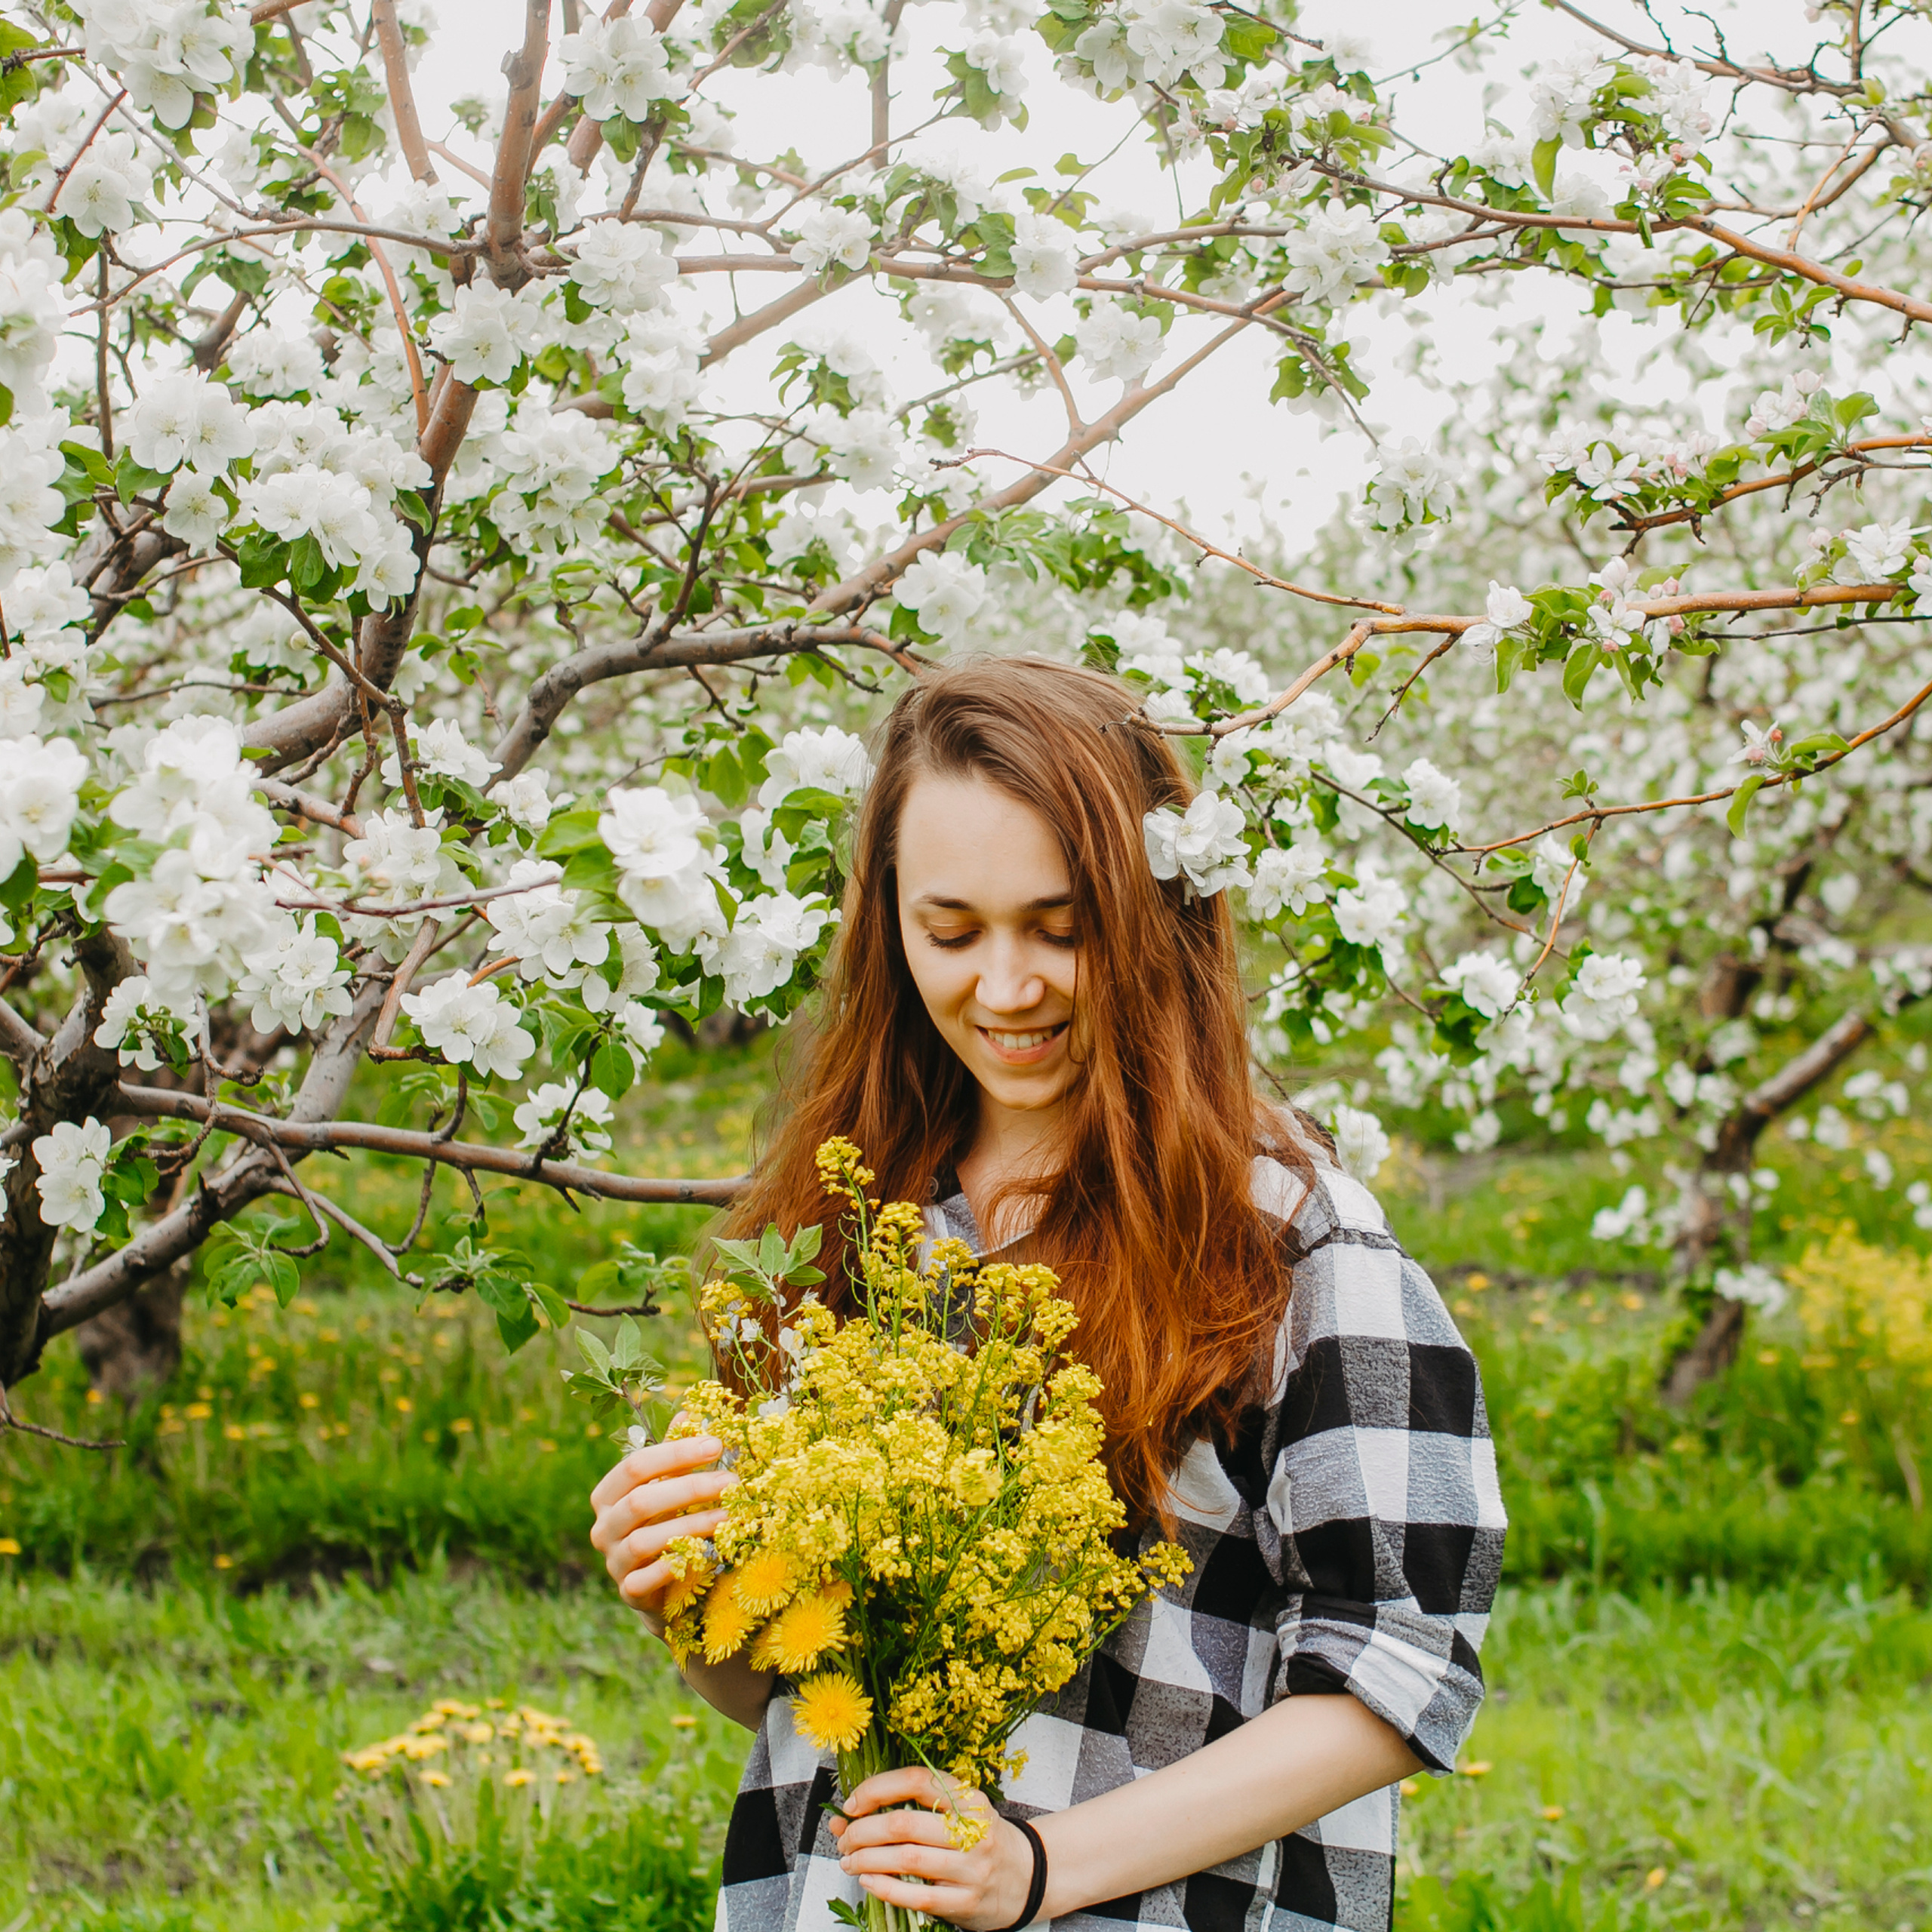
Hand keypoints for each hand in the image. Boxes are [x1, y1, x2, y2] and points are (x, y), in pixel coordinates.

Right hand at [588, 1428, 731, 1630]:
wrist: (662, 1586)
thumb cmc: (665, 1523)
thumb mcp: (667, 1486)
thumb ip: (673, 1455)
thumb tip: (689, 1412)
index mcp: (608, 1494)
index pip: (635, 1466)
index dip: (676, 1453)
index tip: (717, 1444)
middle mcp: (603, 1527)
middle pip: (641, 1501)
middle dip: (690, 1488)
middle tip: (732, 1480)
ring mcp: (613, 1562)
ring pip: (646, 1540)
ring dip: (693, 1525)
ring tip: (731, 1516)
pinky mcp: (629, 1592)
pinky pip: (647, 1579)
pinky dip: (675, 1566)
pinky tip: (707, 1555)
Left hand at [829, 1767, 1035, 1930]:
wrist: (1027, 1876)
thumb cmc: (981, 1838)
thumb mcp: (957, 1813)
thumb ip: (908, 1809)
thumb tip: (846, 1817)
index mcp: (968, 1797)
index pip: (916, 1780)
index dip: (877, 1789)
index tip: (852, 1803)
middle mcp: (972, 1829)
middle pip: (905, 1825)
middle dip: (863, 1832)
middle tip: (845, 1839)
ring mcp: (971, 1867)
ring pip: (907, 1860)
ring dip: (867, 1860)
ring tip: (849, 1861)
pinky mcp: (967, 1901)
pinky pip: (917, 1896)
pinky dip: (885, 1888)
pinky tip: (869, 1882)